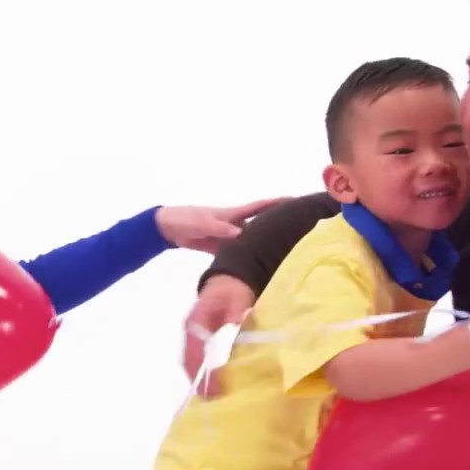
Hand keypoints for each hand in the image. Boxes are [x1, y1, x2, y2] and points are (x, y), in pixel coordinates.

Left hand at [156, 198, 289, 253]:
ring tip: (287, 250)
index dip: (277, 203)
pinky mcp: (222, 250)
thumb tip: (240, 234)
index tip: (297, 201)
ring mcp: (229, 238)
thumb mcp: (201, 222)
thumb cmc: (185, 219)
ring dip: (266, 245)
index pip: (259, 207)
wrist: (167, 228)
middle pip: (260, 224)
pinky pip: (239, 254)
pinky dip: (249, 259)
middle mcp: (235, 225)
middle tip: (301, 229)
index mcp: (232, 215)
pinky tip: (260, 268)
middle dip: (278, 225)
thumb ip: (219, 227)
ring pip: (252, 241)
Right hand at [183, 274, 255, 396]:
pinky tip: (212, 384)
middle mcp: (190, 329)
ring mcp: (192, 335)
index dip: (204, 368)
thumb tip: (237, 326)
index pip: (196, 348)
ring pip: (189, 360)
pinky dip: (202, 372)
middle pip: (188, 358)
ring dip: (198, 378)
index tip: (213, 387)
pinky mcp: (198, 340)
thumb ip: (237, 314)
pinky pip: (196, 358)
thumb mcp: (238, 299)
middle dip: (198, 379)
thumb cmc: (233, 291)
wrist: (229, 281)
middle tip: (211, 398)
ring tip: (211, 396)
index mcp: (197, 319)